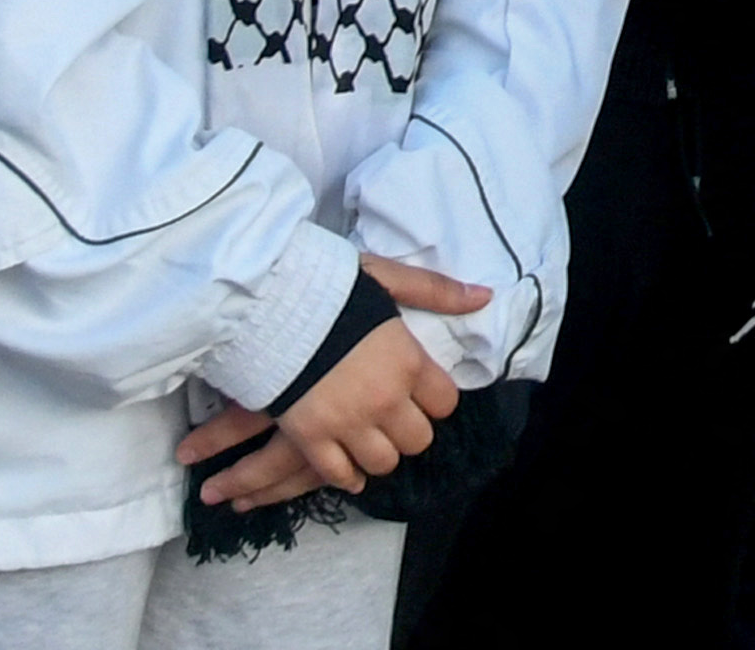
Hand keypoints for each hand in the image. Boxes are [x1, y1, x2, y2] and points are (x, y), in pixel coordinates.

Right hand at [179, 256, 486, 508]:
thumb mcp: (388, 279)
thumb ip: (435, 291)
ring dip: (379, 453)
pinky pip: (339, 475)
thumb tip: (485, 297)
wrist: (268, 306)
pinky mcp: (311, 438)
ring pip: (383, 463)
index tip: (418, 392)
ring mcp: (348, 424)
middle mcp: (385, 400)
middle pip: (418, 440)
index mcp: (407, 362)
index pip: (445, 403)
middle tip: (392, 417)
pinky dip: (346, 475)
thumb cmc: (330, 290)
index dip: (433, 399)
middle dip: (409, 429)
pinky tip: (347, 467)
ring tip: (369, 438)